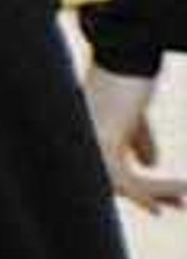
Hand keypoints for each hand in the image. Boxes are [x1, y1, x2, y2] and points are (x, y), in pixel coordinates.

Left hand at [87, 61, 183, 210]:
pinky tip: (182, 187)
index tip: (159, 206)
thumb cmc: (129, 76)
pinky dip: (154, 189)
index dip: (134, 187)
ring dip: (155, 193)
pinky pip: (128, 180)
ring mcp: (88, 144)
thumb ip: (137, 138)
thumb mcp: (134, 114)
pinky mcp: (103, 145)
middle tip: (178, 204)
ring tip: (184, 196)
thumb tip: (150, 165)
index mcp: (86, 135)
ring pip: (120, 184)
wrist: (128, 53)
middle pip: (111, 180)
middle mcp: (82, 141)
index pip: (108, 169)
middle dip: (144, 195)